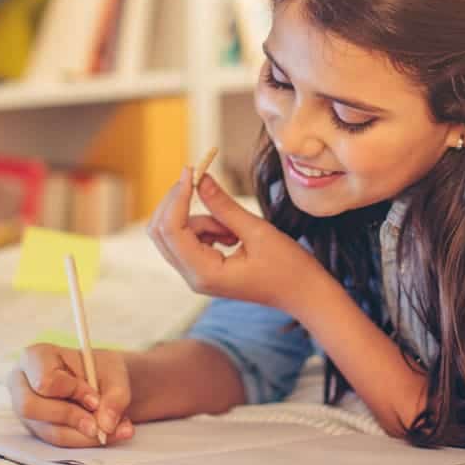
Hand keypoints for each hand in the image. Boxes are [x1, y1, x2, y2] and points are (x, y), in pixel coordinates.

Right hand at [7, 344, 134, 447]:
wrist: (105, 382)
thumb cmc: (102, 369)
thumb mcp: (116, 373)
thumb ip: (116, 396)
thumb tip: (106, 424)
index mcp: (36, 357)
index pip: (42, 380)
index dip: (70, 392)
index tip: (95, 399)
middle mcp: (22, 384)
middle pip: (30, 407)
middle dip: (70, 417)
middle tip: (99, 425)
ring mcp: (27, 411)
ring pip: (48, 430)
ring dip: (84, 435)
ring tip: (114, 429)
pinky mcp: (38, 430)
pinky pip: (59, 442)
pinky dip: (85, 441)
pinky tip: (106, 434)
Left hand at [146, 167, 327, 315]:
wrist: (303, 294)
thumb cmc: (288, 268)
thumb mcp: (258, 231)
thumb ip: (225, 206)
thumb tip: (202, 178)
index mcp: (205, 273)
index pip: (172, 231)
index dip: (177, 197)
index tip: (192, 171)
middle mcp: (194, 278)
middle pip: (162, 232)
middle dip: (179, 203)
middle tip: (203, 181)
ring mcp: (196, 275)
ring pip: (177, 233)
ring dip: (202, 219)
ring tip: (236, 229)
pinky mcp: (203, 270)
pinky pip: (190, 239)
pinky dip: (206, 228)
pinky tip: (233, 236)